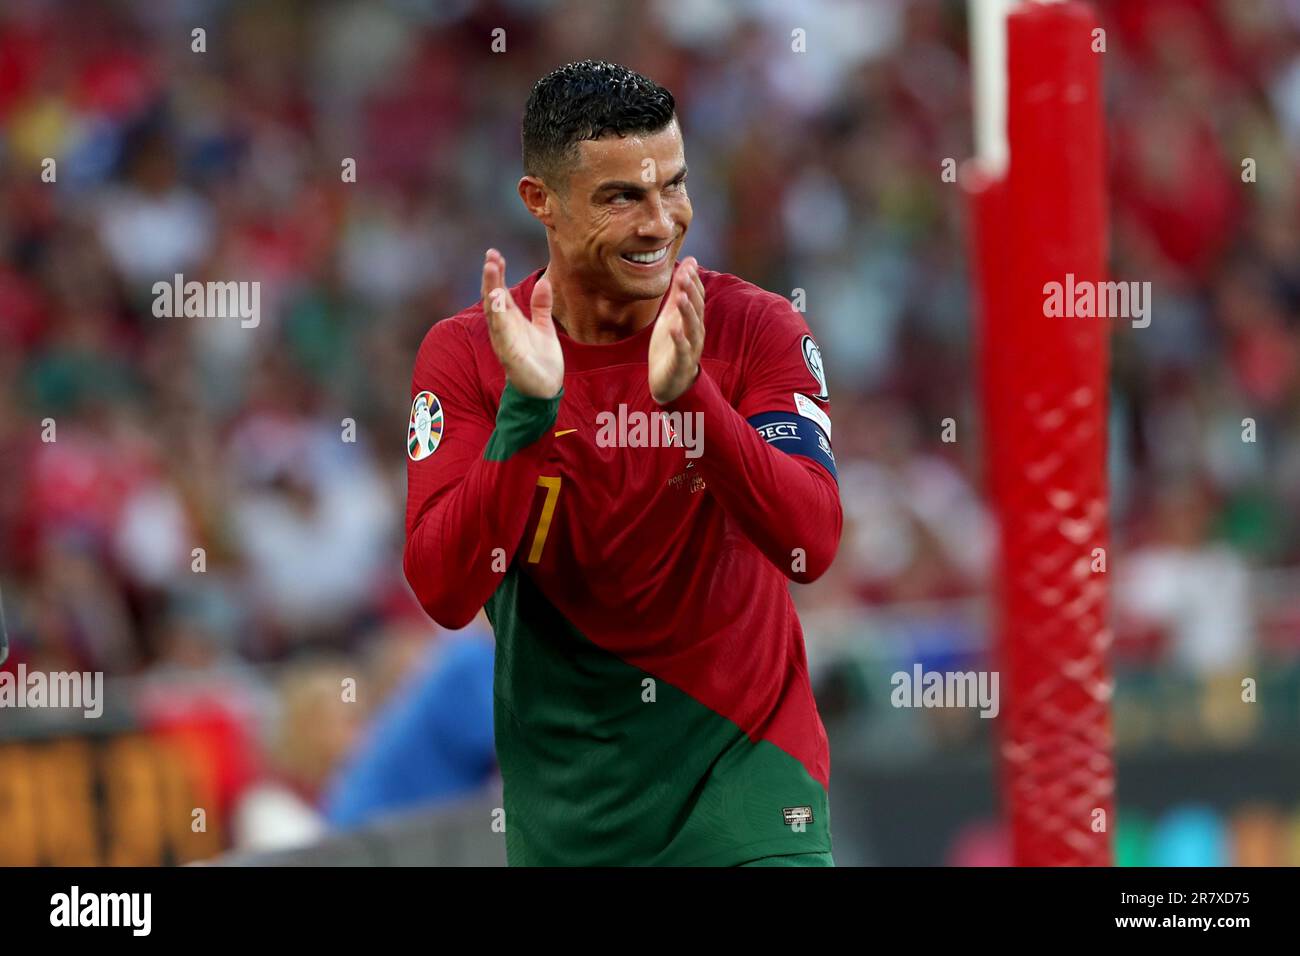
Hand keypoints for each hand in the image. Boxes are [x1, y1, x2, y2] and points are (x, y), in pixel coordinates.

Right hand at [482, 249, 563, 398]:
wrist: (545, 390)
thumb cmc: (541, 360)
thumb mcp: (544, 327)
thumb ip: (541, 306)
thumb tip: (544, 281)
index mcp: (511, 321)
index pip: (500, 292)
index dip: (496, 274)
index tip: (494, 254)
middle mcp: (504, 329)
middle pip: (493, 299)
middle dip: (490, 278)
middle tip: (490, 256)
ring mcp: (505, 342)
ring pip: (494, 314)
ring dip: (492, 293)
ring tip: (490, 272)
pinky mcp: (511, 356)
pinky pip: (503, 335)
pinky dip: (499, 318)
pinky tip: (498, 301)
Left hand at [649, 257, 704, 403]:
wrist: (668, 382)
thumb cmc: (670, 346)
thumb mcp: (671, 315)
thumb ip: (678, 292)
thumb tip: (690, 263)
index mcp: (693, 320)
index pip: (697, 296)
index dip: (693, 281)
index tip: (689, 264)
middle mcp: (695, 332)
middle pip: (697, 309)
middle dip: (691, 292)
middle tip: (685, 275)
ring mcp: (690, 348)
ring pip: (692, 328)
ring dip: (688, 312)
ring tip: (682, 297)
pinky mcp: (680, 363)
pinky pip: (682, 350)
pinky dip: (679, 339)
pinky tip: (674, 329)